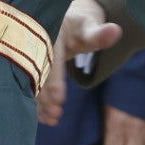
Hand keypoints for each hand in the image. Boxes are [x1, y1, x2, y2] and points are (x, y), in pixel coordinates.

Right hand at [37, 0, 122, 126]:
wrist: (67, 25)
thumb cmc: (79, 27)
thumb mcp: (89, 27)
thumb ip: (99, 34)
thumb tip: (116, 30)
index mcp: (44, 33)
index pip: (49, 59)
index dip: (54, 80)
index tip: (59, 98)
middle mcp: (32, 47)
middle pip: (37, 74)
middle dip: (46, 95)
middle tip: (56, 113)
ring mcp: (28, 60)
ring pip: (32, 83)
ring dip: (40, 102)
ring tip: (51, 119)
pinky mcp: (30, 71)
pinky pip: (31, 88)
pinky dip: (38, 103)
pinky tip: (45, 119)